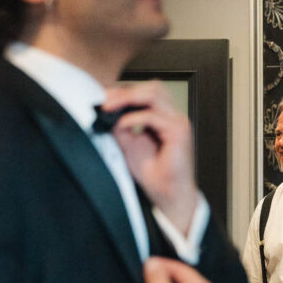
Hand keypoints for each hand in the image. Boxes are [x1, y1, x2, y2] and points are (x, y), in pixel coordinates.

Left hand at [102, 82, 198, 232]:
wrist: (169, 195)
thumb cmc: (155, 175)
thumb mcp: (129, 146)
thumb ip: (121, 128)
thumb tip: (106, 112)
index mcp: (164, 118)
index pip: (146, 92)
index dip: (124, 92)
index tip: (103, 98)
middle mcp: (173, 117)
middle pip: (153, 87)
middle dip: (125, 90)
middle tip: (105, 101)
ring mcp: (178, 122)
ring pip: (155, 94)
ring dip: (129, 97)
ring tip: (110, 107)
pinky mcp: (179, 132)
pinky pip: (153, 116)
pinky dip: (134, 118)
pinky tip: (121, 124)